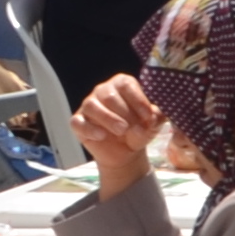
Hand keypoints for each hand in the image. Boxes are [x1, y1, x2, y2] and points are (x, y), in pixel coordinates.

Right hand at [75, 74, 167, 195]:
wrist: (126, 151)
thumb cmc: (140, 129)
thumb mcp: (154, 123)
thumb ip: (156, 116)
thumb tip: (152, 116)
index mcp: (122, 84)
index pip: (126, 85)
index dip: (138, 100)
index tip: (148, 117)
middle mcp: (103, 90)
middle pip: (109, 96)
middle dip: (125, 112)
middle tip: (136, 127)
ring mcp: (88, 105)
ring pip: (91, 105)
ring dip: (108, 119)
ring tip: (122, 131)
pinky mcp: (78, 122)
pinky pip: (78, 122)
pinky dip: (90, 129)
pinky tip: (102, 136)